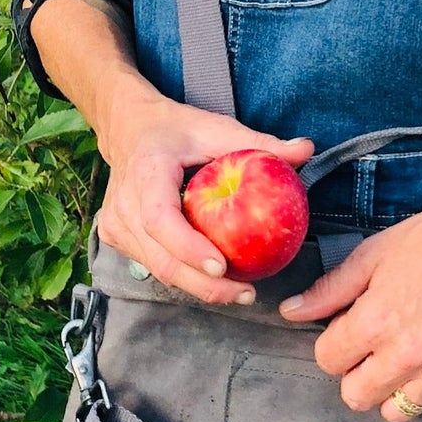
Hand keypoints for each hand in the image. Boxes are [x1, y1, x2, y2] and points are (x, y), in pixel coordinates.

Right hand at [95, 78, 312, 306]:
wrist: (128, 127)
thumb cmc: (175, 129)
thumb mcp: (216, 128)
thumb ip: (260, 143)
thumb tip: (306, 149)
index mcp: (146, 172)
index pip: (161, 220)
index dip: (189, 248)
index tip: (222, 267)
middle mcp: (123, 203)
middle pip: (160, 259)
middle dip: (203, 285)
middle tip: (245, 293)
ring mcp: (114, 223)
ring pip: (157, 269)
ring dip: (196, 287)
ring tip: (239, 291)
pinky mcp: (114, 236)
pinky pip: (152, 265)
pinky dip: (183, 275)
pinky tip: (214, 280)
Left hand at [276, 187, 421, 420]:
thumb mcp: (373, 254)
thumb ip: (329, 290)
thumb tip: (290, 311)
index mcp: (375, 322)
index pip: (327, 360)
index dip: (332, 341)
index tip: (347, 327)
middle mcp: (405, 356)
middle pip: (355, 396)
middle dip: (354, 372)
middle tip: (369, 345)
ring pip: (394, 413)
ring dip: (389, 390)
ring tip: (397, 357)